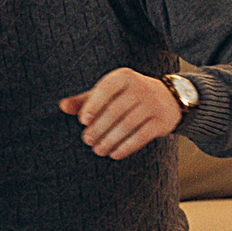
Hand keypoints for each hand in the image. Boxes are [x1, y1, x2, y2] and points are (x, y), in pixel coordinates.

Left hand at [58, 69, 183, 159]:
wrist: (169, 98)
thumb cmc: (128, 96)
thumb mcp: (108, 93)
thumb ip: (85, 100)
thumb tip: (62, 106)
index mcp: (124, 76)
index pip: (106, 89)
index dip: (93, 105)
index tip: (83, 121)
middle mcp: (140, 87)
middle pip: (116, 110)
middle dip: (99, 128)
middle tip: (87, 140)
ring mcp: (153, 104)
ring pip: (128, 124)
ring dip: (110, 140)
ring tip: (98, 150)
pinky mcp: (162, 121)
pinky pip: (142, 136)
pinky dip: (126, 147)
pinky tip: (114, 154)